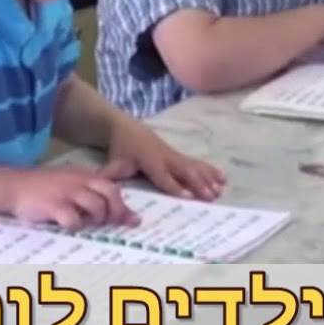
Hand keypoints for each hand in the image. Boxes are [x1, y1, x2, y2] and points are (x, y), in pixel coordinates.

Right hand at [8, 165, 137, 228]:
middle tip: (108, 223)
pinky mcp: (52, 205)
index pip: (112, 187)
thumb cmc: (43, 188)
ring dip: (96, 219)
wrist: (12, 185)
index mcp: (83, 175)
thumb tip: (117, 211)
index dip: (124, 206)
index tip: (132, 221)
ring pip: (96, 206)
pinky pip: (72, 219)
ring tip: (86, 223)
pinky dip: (74, 225)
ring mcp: (66, 193)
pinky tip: (67, 226)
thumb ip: (91, 193)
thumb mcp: (68, 182)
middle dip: (115, 211)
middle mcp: (78, 181)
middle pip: (110, 193)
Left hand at [102, 117, 224, 199]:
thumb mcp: (113, 163)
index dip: (175, 187)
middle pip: (184, 171)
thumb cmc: (121, 149)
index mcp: (150, 160)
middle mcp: (165, 157)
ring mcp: (174, 155)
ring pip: (193, 167)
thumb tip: (100, 188)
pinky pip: (196, 162)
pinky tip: (223, 178)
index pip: (164, 176)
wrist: (125, 128)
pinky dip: (210, 170)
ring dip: (207, 179)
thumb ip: (109, 176)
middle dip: (198, 184)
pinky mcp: (179, 155)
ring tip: (219, 191)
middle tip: (211, 196)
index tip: (188, 197)